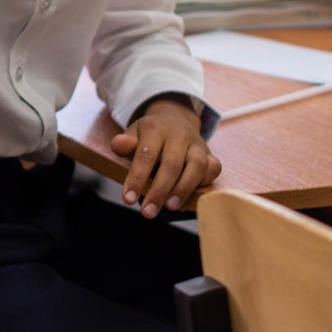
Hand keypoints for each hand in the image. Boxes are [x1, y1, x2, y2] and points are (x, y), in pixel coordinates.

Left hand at [110, 97, 220, 217]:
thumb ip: (124, 143)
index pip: (145, 155)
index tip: (127, 199)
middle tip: (148, 213)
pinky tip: (189, 197)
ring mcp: (197, 144)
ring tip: (170, 207)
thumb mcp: (133, 135)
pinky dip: (204, 183)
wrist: (174, 119)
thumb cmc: (149, 136)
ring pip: (197, 166)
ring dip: (183, 189)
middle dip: (159, 192)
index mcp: (155, 129)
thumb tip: (118, 145)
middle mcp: (179, 135)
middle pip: (171, 164)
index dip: (136, 179)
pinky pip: (213, 168)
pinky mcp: (210, 154)